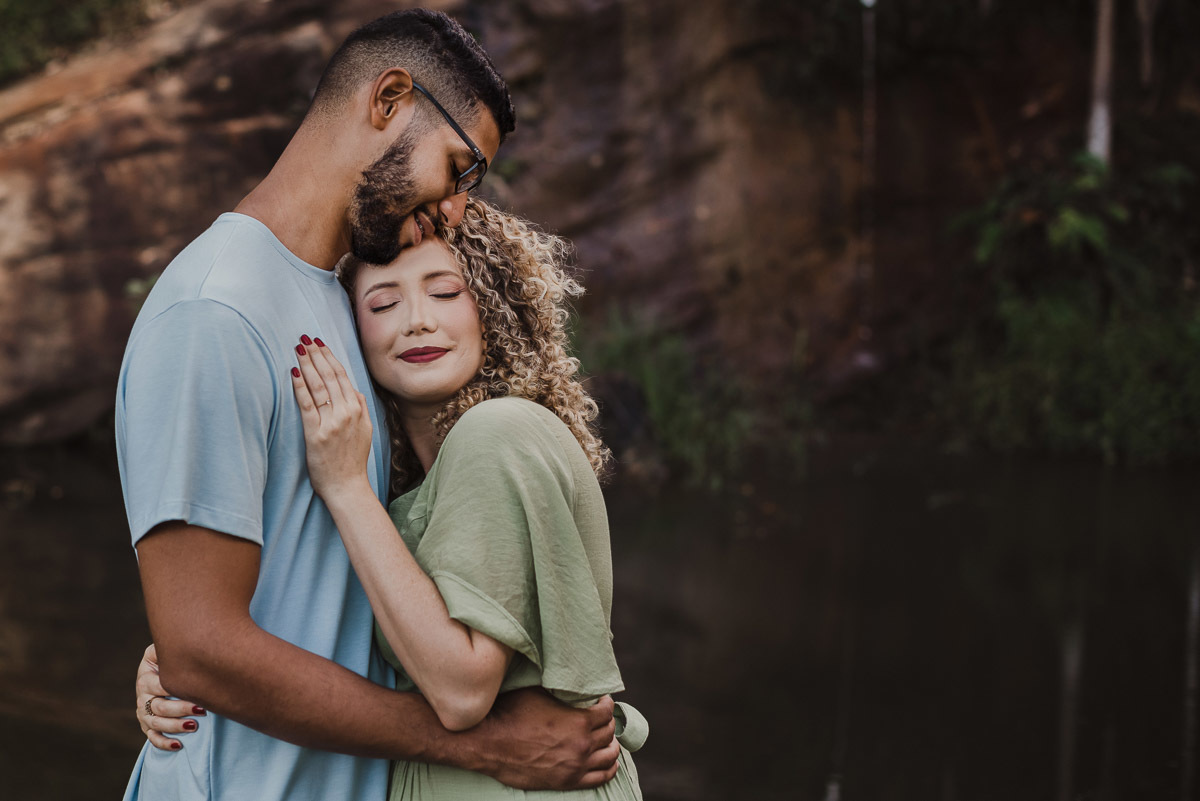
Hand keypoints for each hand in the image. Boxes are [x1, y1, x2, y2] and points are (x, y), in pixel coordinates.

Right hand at [135, 644, 205, 750]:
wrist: (160, 671)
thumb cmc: (167, 659)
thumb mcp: (162, 650)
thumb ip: (165, 648)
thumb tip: (177, 643)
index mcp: (146, 677)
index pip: (158, 686)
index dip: (175, 690)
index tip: (195, 692)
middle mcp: (142, 697)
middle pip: (158, 707)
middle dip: (180, 710)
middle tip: (201, 710)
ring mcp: (144, 713)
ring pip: (156, 724)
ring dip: (174, 727)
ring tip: (194, 726)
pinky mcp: (148, 726)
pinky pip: (152, 739)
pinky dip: (164, 743)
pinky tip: (179, 745)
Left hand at [292, 336, 372, 497]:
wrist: (347, 486)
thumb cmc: (353, 460)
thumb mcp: (366, 430)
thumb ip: (361, 408)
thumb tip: (355, 391)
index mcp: (358, 409)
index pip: (342, 376)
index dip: (330, 357)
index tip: (320, 343)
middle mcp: (346, 412)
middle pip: (330, 376)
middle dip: (317, 355)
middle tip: (305, 338)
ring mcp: (332, 422)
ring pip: (318, 386)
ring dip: (307, 365)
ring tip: (298, 349)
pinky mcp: (316, 433)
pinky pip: (307, 405)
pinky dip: (300, 387)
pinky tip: (293, 373)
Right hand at [471, 688, 619, 789]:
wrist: (489, 744)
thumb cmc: (511, 714)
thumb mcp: (538, 691)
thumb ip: (560, 689)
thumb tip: (569, 678)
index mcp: (578, 721)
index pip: (607, 711)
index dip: (606, 703)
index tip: (602, 700)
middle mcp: (582, 745)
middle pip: (609, 732)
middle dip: (608, 722)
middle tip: (601, 718)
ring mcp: (576, 766)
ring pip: (609, 755)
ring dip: (611, 744)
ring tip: (606, 738)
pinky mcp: (567, 781)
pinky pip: (600, 777)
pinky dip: (609, 768)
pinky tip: (608, 760)